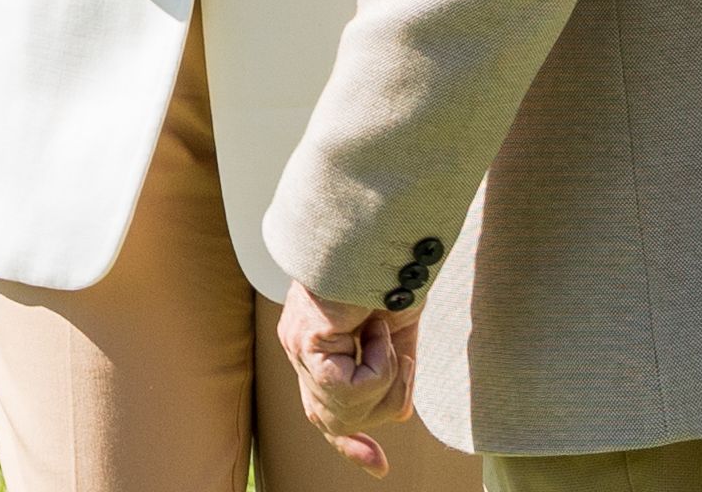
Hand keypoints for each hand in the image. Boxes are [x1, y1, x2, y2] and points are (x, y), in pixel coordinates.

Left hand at [279, 282, 414, 474]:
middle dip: (382, 403)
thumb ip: (394, 369)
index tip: (379, 467)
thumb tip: (399, 414)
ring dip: (386, 379)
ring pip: (346, 410)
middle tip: (402, 357)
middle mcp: (301, 347)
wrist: (384, 234)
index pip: (322, 410)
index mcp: (318, 343)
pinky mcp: (306, 342)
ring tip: (388, 334)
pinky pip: (349, 389)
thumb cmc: (391, 268)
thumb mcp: (398, 329)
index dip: (350, 443)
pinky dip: (380, 367)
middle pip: (337, 420)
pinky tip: (379, 330)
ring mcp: (299, 346)